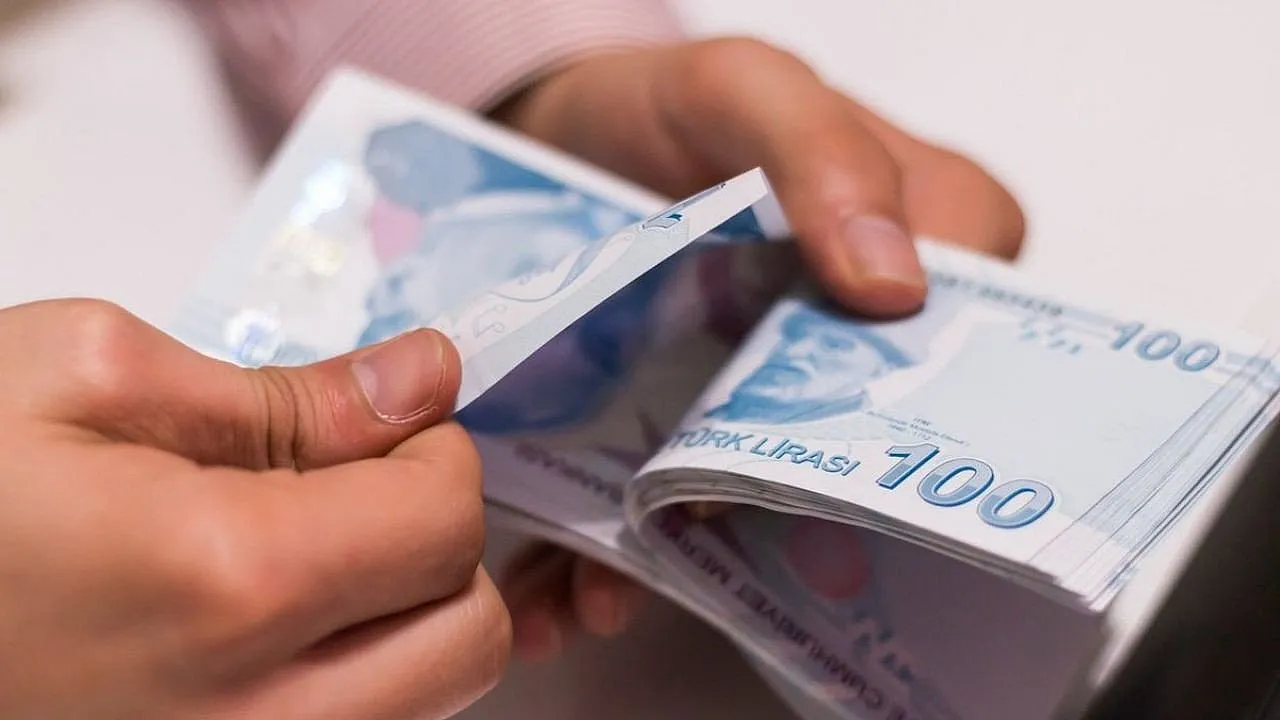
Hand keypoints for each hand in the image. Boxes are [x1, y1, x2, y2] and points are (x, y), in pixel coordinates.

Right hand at [0, 300, 509, 718]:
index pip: (444, 527)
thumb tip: (420, 379)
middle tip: (361, 488)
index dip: (436, 455)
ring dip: (400, 618)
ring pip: (420, 705)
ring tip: (304, 552)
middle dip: (438, 546)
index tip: (393, 424)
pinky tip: (262, 623)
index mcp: (222, 584)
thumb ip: (285, 395)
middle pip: (463, 638)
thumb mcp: (81, 379)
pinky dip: (346, 680)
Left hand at [492, 37, 1026, 660]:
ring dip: (682, 571)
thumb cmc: (671, 107)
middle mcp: (863, 348)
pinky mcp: (690, 438)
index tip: (826, 487)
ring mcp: (771, 403)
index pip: (964, 364)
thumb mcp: (747, 90)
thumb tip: (899, 287)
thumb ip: (825, 155)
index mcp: (932, 257)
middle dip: (783, 534)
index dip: (907, 436)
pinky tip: (565, 589)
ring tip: (599, 597)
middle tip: (702, 548)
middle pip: (855, 466)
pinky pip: (671, 522)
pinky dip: (616, 566)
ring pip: (758, 515)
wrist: (556, 138)